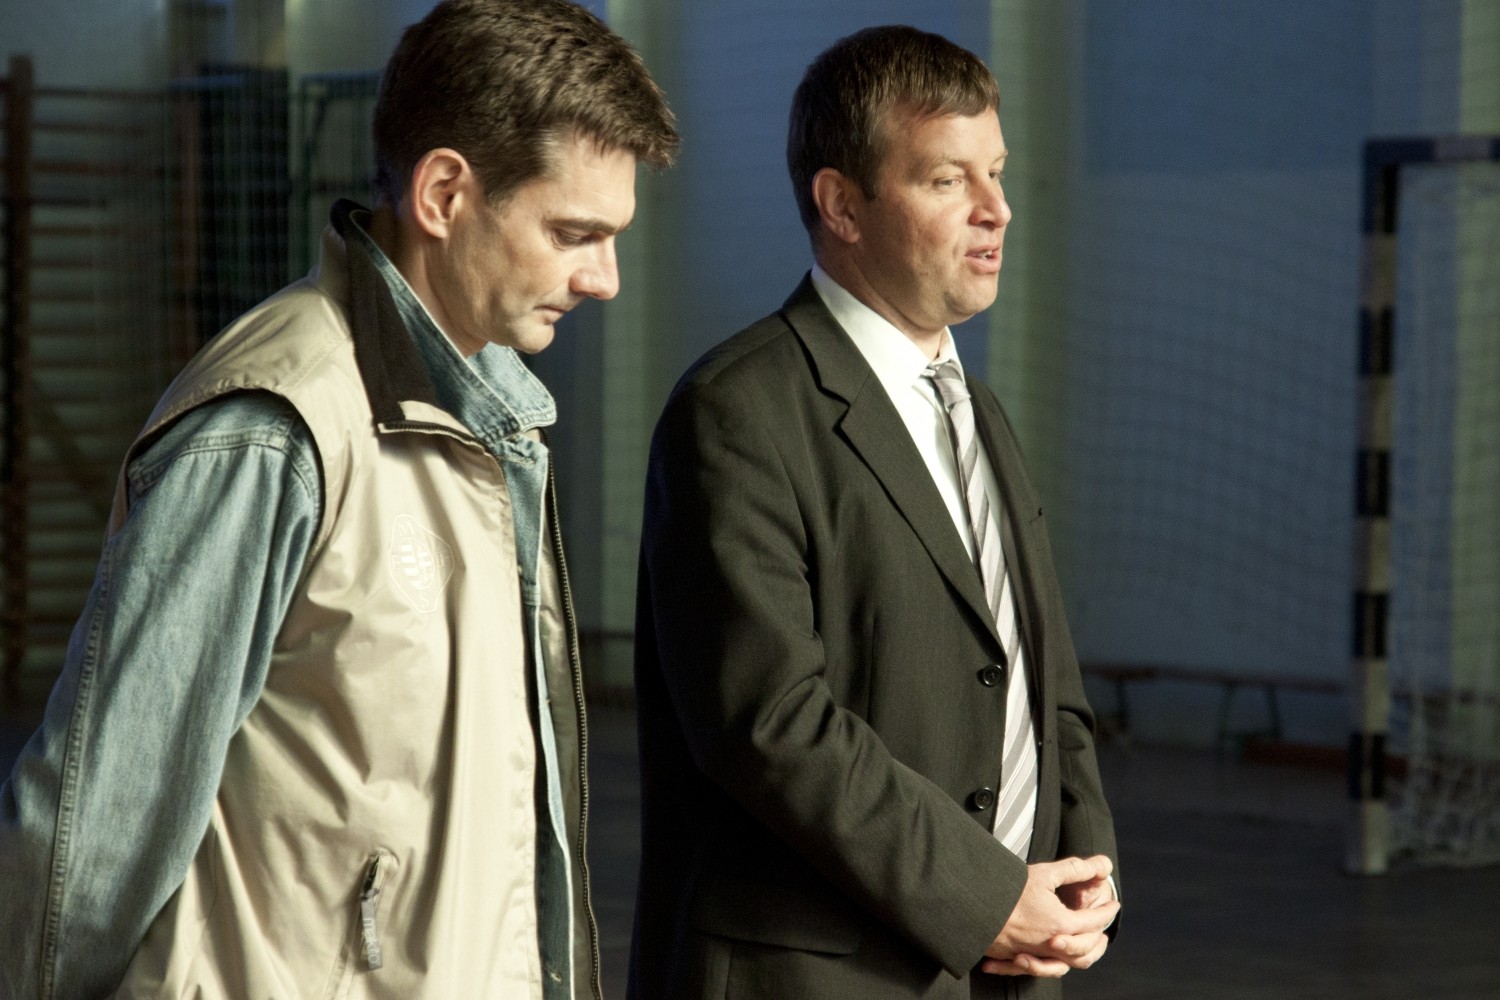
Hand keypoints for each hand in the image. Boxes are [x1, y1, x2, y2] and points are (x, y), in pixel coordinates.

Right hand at [980, 855, 1118, 978]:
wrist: (972, 906)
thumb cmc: (1006, 890)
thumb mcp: (1044, 873)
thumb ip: (1075, 869)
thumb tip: (1102, 865)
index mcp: (1061, 924)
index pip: (1094, 920)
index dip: (1106, 911)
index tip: (1113, 904)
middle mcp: (1050, 944)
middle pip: (1086, 947)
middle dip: (1098, 936)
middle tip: (1103, 925)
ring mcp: (1033, 954)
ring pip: (1067, 965)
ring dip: (1081, 956)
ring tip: (1086, 946)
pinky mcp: (1015, 958)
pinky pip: (1041, 969)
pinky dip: (1052, 966)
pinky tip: (1051, 958)